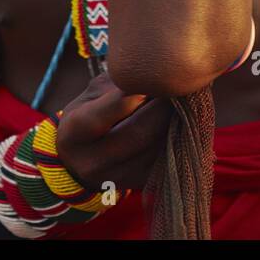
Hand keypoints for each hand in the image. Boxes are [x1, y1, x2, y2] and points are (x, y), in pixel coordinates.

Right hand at [54, 72, 170, 192]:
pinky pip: (166, 158)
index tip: (153, 75)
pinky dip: (178, 137)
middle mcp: (93, 162)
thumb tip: (157, 78)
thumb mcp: (92, 96)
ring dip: (176, 122)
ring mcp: (117, 178)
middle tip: (179, 85)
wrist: (80, 161)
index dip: (134, 92)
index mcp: (75, 134)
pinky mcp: (139, 184)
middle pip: (139, 132)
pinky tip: (182, 122)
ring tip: (184, 102)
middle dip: (163, 106)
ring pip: (157, 147)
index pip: (108, 111)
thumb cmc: (89, 115)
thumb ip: (119, 84)